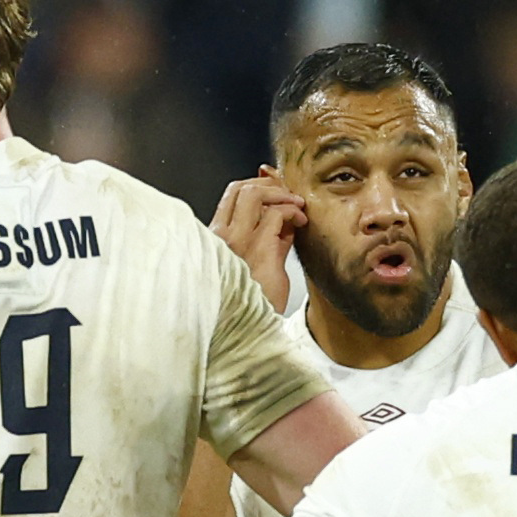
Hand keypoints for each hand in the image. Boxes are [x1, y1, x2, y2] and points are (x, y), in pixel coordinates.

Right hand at [212, 171, 307, 312]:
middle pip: (239, 188)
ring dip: (281, 194)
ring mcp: (237, 242)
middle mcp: (221, 237)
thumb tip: (285, 222)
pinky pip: (275, 215)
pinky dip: (292, 211)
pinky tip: (301, 221)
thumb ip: (269, 241)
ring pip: (253, 194)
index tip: (277, 193)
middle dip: (269, 184)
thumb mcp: (259, 265)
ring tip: (298, 206)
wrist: (250, 332)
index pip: (230, 198)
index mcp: (216, 241)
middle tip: (290, 195)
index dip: (255, 187)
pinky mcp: (258, 250)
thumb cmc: (254, 305)